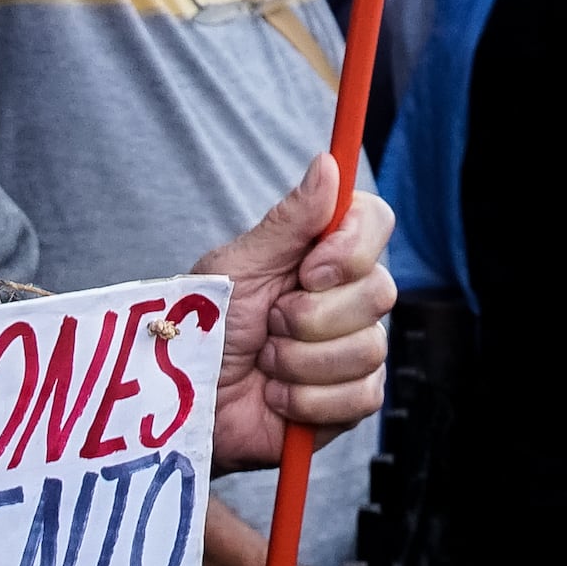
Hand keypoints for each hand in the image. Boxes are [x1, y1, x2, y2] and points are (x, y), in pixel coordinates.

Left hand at [196, 164, 395, 469]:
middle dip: (310, 318)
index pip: (376, 222)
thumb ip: (289, 220)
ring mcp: (354, 348)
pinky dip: (306, 399)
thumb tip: (328, 162)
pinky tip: (278, 397)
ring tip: (265, 365)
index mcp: (322, 254)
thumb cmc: (203, 329)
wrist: (186, 402)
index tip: (308, 271)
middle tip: (267, 326)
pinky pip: (361, 395)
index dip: (352, 249)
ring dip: (300, 362)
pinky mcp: (352, 399)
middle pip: (380, 291)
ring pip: (368, 349)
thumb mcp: (238, 267)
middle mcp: (346, 296)